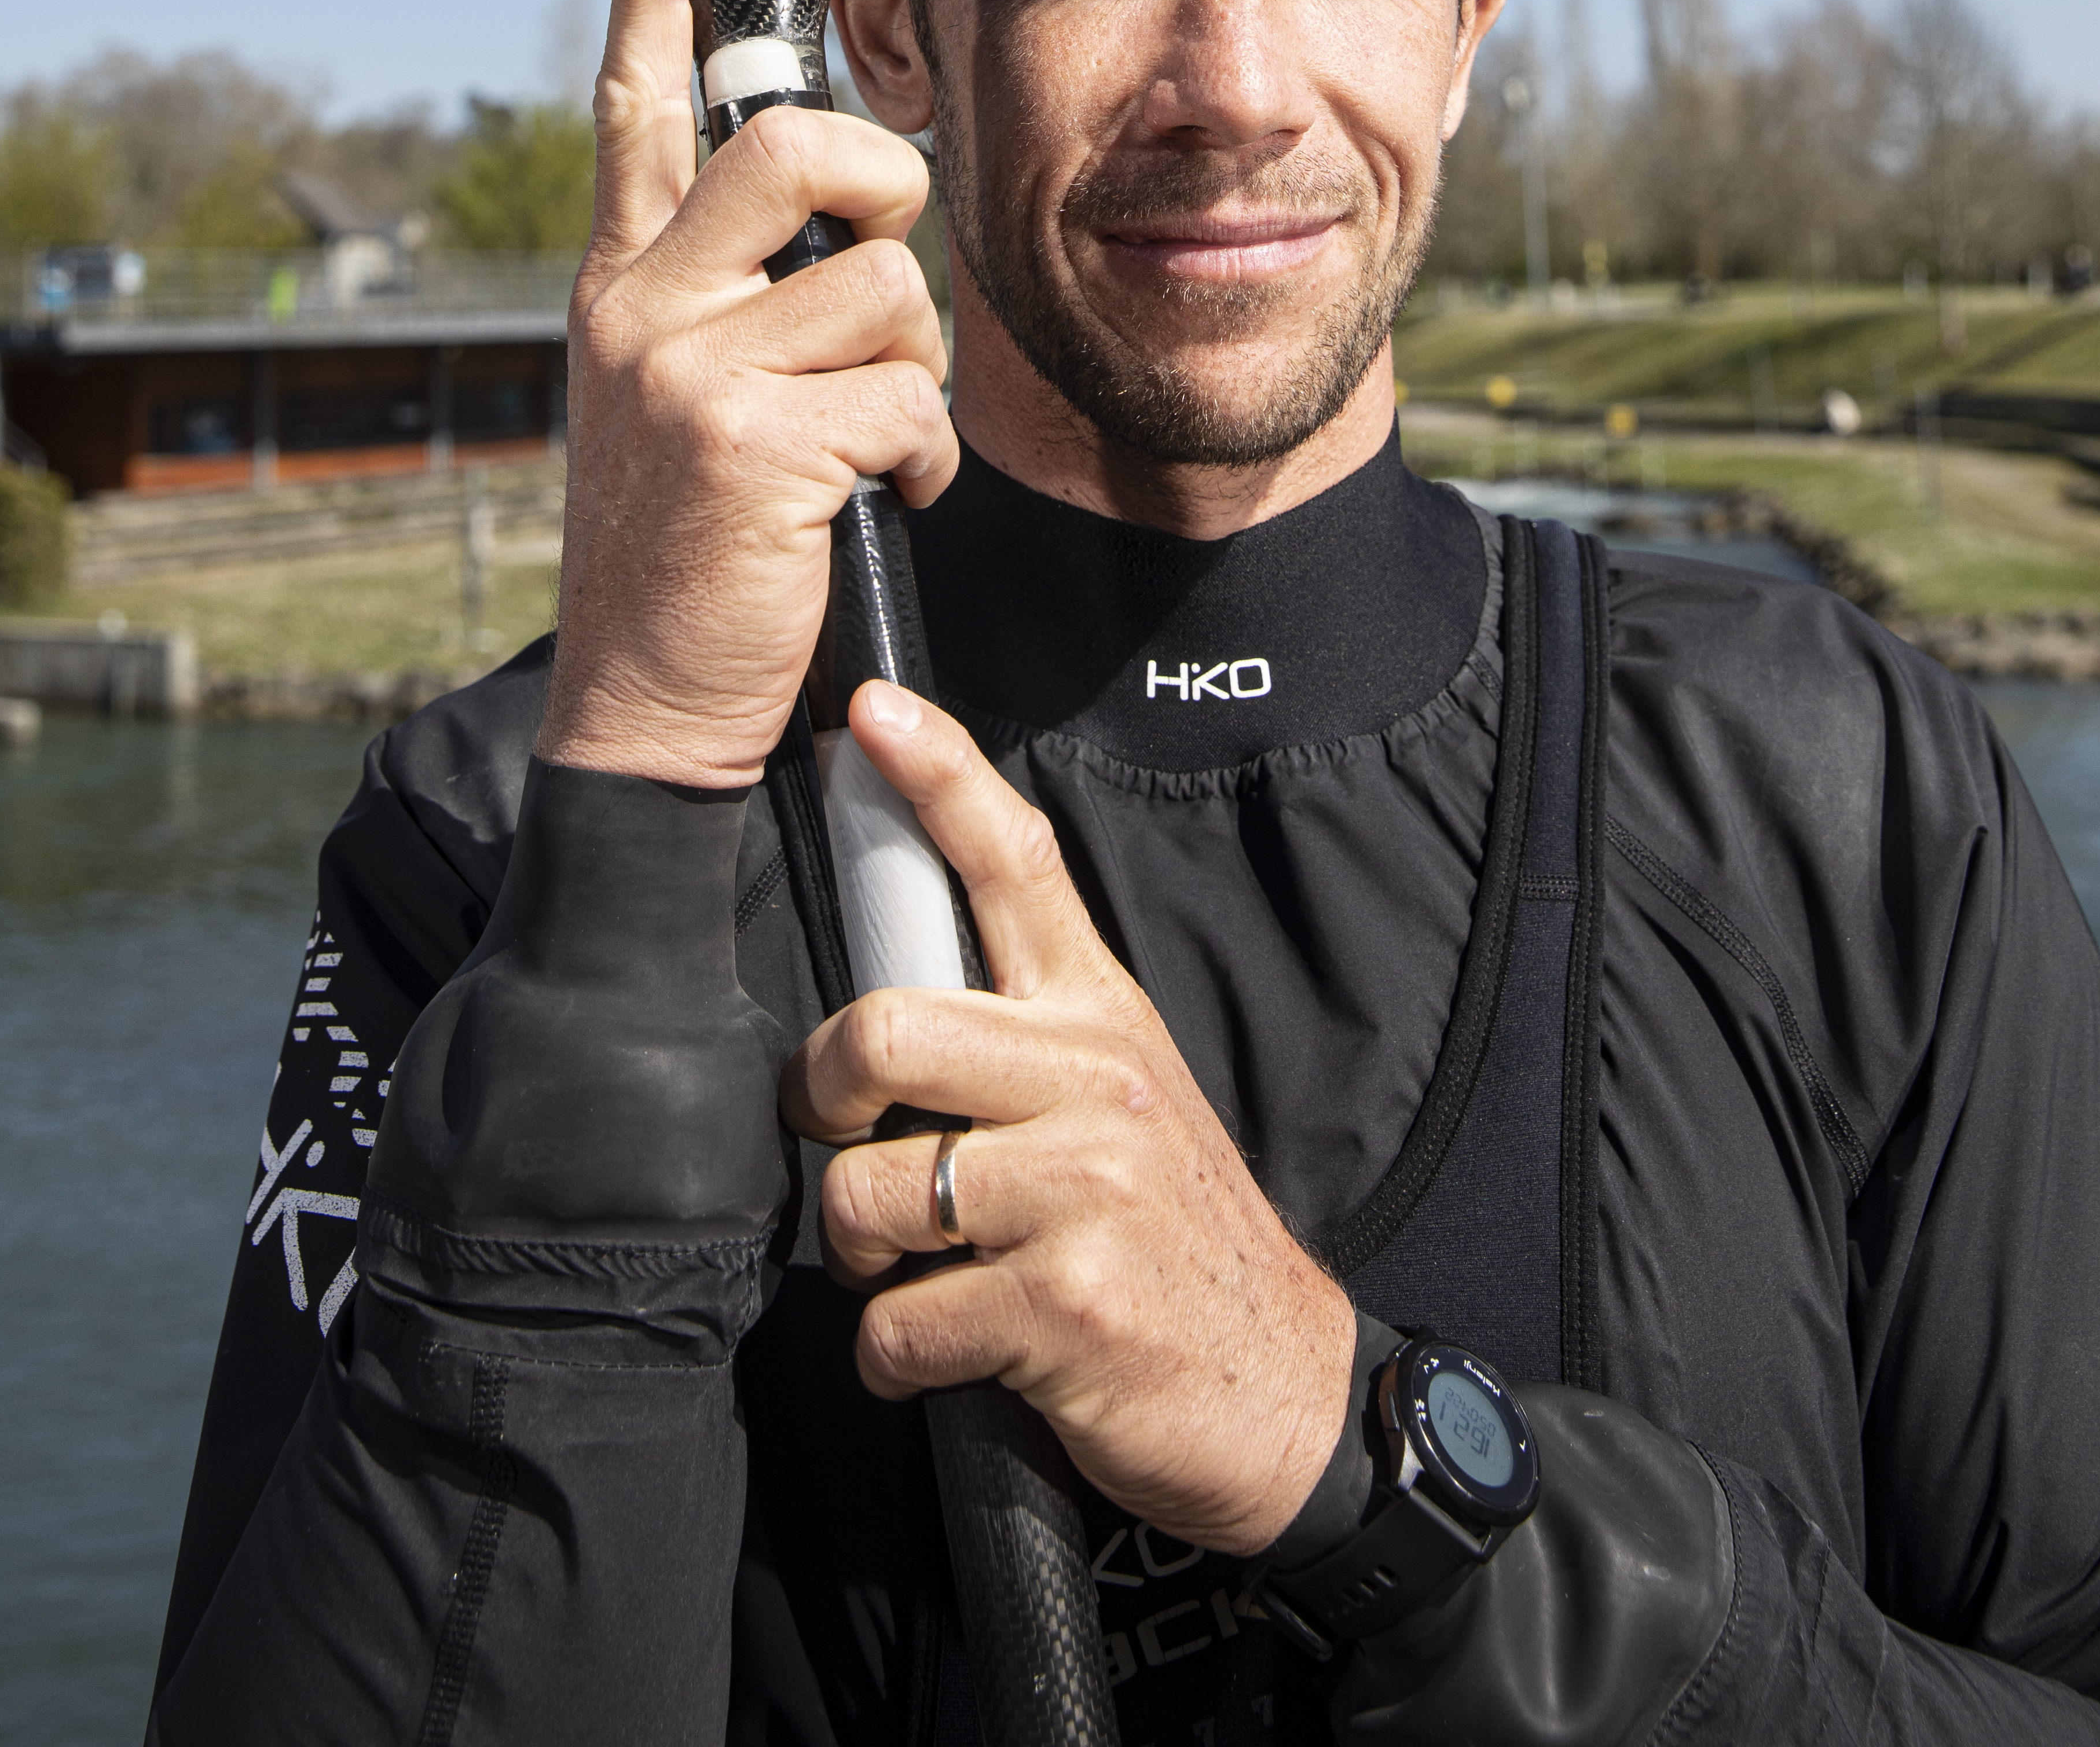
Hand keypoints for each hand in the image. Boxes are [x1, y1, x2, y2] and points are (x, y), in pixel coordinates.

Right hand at [538, 0, 956, 785]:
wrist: (645, 704)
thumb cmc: (695, 547)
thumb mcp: (676, 397)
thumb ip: (728, 297)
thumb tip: (835, 220)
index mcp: (621, 285)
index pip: (636, 108)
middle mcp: (636, 307)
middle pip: (799, 148)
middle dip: (885, 190)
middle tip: (884, 271)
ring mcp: (685, 373)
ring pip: (882, 285)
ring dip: (912, 371)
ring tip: (864, 442)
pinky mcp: (748, 444)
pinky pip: (904, 400)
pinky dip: (920, 460)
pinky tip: (876, 502)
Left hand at [782, 684, 1354, 1557]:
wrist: (1278, 1390)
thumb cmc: (1167, 1242)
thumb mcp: (1117, 1105)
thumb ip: (1017, 1039)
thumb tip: (884, 1011)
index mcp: (1101, 1016)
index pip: (1015, 863)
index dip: (936, 776)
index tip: (870, 709)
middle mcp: (1094, 1081)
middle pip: (882, 1030)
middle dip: (821, 1101)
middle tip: (843, 1144)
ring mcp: (1082, 1192)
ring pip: (871, 1194)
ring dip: (863, 1259)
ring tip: (923, 1271)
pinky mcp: (1063, 1304)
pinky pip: (897, 1324)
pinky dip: (897, 1358)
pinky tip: (953, 1354)